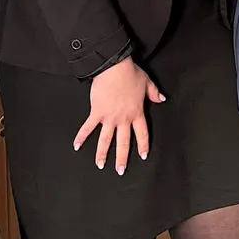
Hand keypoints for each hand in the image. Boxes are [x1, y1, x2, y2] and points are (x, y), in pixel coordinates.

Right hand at [75, 58, 164, 174]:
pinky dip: (81, 136)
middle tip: (120, 171)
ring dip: (102, 154)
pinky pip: (88, 127)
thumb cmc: (130, 73)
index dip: (143, 145)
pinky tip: (76, 145)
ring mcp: (109, 117)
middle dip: (122, 158)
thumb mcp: (147, 82)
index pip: (142, 133)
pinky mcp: (97, 112)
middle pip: (124, 142)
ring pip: (106, 140)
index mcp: (137, 112)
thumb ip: (154, 93)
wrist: (114, 68)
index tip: (144, 156)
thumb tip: (162, 98)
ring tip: (100, 165)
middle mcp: (123, 119)